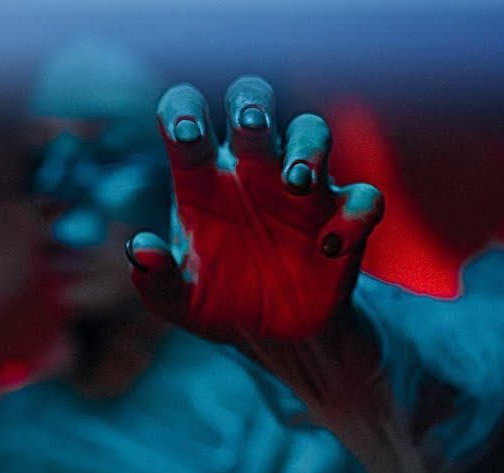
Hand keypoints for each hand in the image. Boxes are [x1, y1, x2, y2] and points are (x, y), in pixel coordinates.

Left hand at [126, 76, 383, 343]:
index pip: (186, 115)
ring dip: (308, 145)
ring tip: (296, 181)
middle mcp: (251, 169)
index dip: (185, 109)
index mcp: (201, 177)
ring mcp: (301, 189)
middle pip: (253, 103)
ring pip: (312, 129)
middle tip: (251, 124)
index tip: (186, 132)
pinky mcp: (343, 218)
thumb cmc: (217, 302)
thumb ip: (154, 278)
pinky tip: (330, 247)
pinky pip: (363, 198)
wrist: (270, 338)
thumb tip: (141, 248)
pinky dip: (353, 215)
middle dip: (252, 102)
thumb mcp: (177, 302)